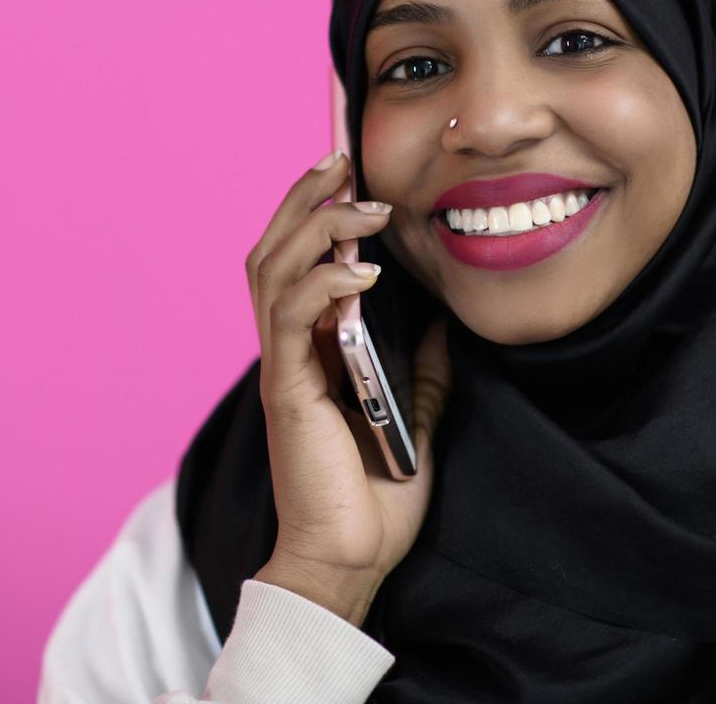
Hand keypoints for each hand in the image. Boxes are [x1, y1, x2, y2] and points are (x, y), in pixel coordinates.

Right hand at [244, 151, 452, 626]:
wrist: (350, 559)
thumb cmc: (375, 496)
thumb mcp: (416, 415)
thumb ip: (421, 366)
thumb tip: (442, 318)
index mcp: (312, 348)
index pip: (299, 259)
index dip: (313, 209)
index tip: (345, 166)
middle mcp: (288, 348)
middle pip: (273, 248)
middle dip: (303, 196)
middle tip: (340, 156)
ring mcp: (283, 366)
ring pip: (273, 269)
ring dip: (314, 226)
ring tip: (359, 202)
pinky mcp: (289, 389)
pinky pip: (292, 319)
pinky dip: (321, 285)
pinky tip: (362, 272)